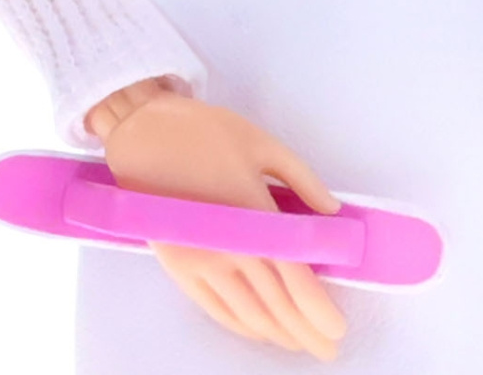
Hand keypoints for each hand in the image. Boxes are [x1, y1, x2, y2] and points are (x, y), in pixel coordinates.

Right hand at [91, 85, 348, 360]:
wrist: (145, 134)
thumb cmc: (205, 132)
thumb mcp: (263, 144)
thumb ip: (302, 180)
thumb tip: (332, 211)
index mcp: (255, 215)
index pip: (296, 278)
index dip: (319, 311)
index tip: (338, 331)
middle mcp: (230, 247)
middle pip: (276, 304)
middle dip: (305, 331)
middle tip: (328, 349)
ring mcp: (202, 262)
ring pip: (247, 313)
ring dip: (277, 333)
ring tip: (300, 342)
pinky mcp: (180, 268)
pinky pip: (216, 308)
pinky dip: (242, 325)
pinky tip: (259, 330)